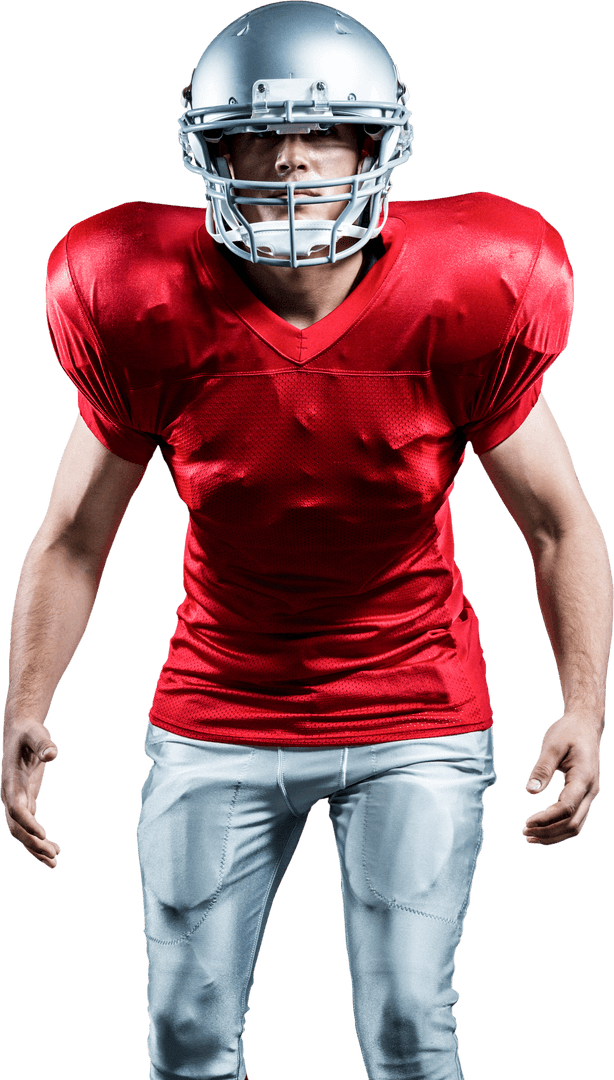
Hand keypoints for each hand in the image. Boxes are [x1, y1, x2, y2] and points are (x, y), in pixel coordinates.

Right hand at [1, 720, 60, 867]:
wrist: (21, 732)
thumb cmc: (29, 732)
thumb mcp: (36, 734)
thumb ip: (43, 744)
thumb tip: (52, 754)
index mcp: (11, 781)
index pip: (15, 808)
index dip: (27, 822)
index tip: (43, 833)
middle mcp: (11, 794)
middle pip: (16, 826)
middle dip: (32, 843)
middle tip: (53, 855)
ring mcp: (17, 799)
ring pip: (21, 831)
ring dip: (35, 848)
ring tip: (55, 862)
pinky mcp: (26, 800)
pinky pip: (30, 826)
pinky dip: (39, 839)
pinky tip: (54, 850)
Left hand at [522, 711, 602, 845]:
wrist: (585, 725)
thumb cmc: (568, 732)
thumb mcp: (552, 745)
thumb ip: (542, 769)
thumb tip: (531, 792)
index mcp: (584, 778)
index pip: (566, 808)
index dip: (546, 819)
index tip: (527, 822)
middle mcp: (590, 790)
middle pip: (573, 824)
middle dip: (549, 832)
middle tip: (524, 833)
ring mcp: (589, 794)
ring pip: (576, 826)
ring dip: (554, 834)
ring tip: (530, 836)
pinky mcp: (584, 794)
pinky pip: (574, 818)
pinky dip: (559, 827)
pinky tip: (542, 827)